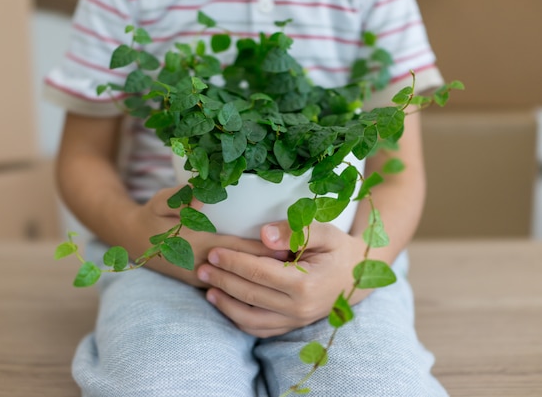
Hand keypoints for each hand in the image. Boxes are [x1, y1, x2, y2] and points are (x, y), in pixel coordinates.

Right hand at [122, 186, 286, 286]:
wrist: (131, 242)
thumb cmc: (151, 216)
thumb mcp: (162, 200)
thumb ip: (182, 197)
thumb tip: (203, 196)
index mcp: (197, 243)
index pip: (241, 249)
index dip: (267, 248)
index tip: (294, 246)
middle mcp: (203, 265)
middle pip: (247, 267)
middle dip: (274, 265)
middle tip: (306, 259)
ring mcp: (202, 277)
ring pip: (241, 281)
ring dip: (266, 276)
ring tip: (296, 270)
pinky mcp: (201, 283)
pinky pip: (231, 285)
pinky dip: (250, 281)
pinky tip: (270, 277)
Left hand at [196, 221, 368, 337]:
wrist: (360, 274)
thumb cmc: (339, 249)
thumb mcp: (325, 232)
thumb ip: (296, 231)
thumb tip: (263, 234)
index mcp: (305, 283)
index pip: (258, 272)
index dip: (232, 261)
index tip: (213, 252)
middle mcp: (299, 308)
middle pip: (250, 294)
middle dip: (222, 280)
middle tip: (201, 267)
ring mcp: (297, 321)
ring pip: (251, 319)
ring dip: (225, 305)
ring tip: (207, 290)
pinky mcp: (294, 326)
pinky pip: (261, 330)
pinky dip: (240, 320)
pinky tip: (226, 305)